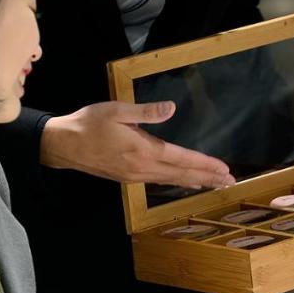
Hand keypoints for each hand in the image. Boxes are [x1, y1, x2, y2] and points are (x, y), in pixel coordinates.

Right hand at [41, 101, 234, 187]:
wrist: (63, 145)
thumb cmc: (89, 123)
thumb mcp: (117, 110)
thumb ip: (146, 111)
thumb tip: (171, 108)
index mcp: (143, 150)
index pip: (182, 159)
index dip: (205, 164)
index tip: (224, 169)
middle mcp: (143, 168)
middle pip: (182, 174)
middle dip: (208, 177)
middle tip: (230, 181)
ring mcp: (135, 176)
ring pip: (172, 180)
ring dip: (195, 181)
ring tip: (215, 184)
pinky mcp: (128, 178)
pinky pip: (160, 181)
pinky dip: (178, 182)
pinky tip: (185, 182)